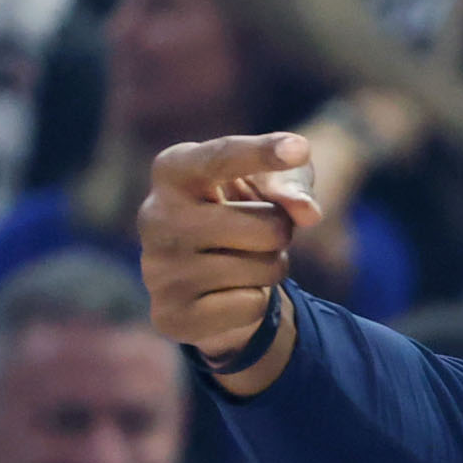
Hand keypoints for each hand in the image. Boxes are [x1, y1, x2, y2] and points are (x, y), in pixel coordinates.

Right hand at [137, 132, 322, 362]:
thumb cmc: (242, 214)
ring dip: (271, 268)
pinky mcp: (172, 314)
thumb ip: (291, 185)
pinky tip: (229, 294)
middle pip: (269, 226)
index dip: (262, 154)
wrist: (208, 280)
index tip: (299, 148)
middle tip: (256, 234)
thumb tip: (308, 211)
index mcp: (174, 171)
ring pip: (263, 268)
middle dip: (281, 233)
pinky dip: (256, 302)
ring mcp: (158, 268)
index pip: (222, 158)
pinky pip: (251, 306)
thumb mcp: (270, 187)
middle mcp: (155, 215)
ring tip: (243, 262)